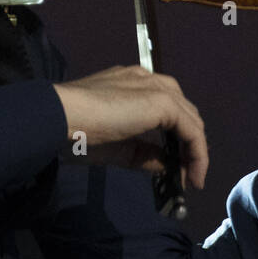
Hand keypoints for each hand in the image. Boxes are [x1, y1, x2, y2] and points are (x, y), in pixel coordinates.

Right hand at [53, 65, 207, 188]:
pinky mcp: (162, 101)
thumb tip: (166, 166)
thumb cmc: (77, 131)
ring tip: (192, 178)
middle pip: (183, 111)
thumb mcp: (116, 148)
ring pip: (190, 120)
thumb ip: (144, 153)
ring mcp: (155, 87)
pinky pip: (191, 130)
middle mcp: (147, 80)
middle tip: (186, 173)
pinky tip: (192, 174)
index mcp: (132, 85)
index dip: (175, 138)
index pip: (166, 107)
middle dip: (189, 144)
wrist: (60, 117)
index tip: (175, 167)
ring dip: (195, 151)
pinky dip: (197, 153)